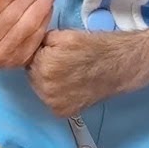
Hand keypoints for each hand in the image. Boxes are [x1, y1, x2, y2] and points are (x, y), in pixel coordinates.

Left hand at [27, 29, 148, 115]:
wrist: (120, 65)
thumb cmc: (93, 47)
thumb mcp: (63, 35)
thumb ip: (41, 41)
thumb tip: (29, 47)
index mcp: (43, 65)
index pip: (28, 57)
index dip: (41, 52)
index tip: (54, 51)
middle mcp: (46, 88)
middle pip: (32, 74)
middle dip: (41, 67)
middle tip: (61, 62)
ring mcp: (54, 103)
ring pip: (39, 88)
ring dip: (47, 81)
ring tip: (67, 73)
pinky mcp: (62, 112)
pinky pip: (50, 101)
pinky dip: (57, 94)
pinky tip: (71, 86)